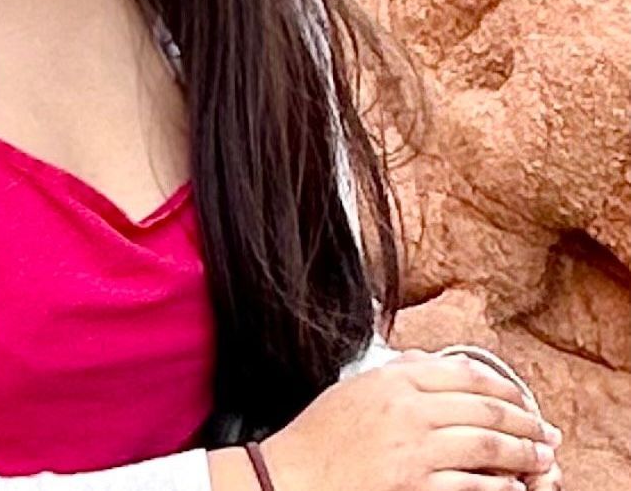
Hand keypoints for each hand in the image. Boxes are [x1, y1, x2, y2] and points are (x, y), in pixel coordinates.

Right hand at [254, 350, 561, 490]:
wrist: (293, 478)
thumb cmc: (320, 436)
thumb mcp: (355, 388)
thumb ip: (397, 371)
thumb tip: (437, 361)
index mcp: (394, 381)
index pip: (465, 373)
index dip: (502, 386)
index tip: (520, 399)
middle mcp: (408, 410)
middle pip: (484, 408)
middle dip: (525, 422)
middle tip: (546, 432)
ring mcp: (415, 451)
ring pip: (487, 447)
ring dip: (523, 454)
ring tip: (541, 459)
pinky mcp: (416, 487)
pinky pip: (473, 486)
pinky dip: (500, 486)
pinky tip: (513, 487)